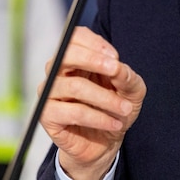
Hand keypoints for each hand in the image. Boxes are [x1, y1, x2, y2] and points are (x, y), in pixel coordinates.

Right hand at [39, 27, 145, 179]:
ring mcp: (49, 93)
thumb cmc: (115, 108)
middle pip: (65, 54)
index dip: (94, 43)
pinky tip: (114, 123)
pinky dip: (98, 118)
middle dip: (92, 59)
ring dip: (105, 98)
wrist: (105, 142)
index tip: (115, 56)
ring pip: (74, 86)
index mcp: (76, 59)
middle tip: (115, 69)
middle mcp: (58, 72)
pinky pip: (74, 112)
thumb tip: (118, 68)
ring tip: (125, 109)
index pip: (74, 37)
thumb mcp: (131, 90)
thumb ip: (127, 76)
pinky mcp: (48, 116)